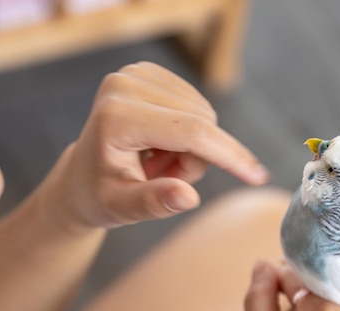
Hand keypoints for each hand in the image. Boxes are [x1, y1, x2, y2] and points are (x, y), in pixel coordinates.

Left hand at [40, 62, 269, 230]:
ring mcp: (136, 73)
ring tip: (158, 164)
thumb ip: (154, 203)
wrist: (81, 177)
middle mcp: (125, 84)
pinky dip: (188, 132)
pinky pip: (195, 105)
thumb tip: (187, 197)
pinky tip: (161, 146)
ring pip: (203, 114)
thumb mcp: (122, 209)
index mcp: (117, 117)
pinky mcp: (148, 72)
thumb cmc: (99, 196)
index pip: (192, 131)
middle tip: (165, 178)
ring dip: (193, 147)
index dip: (230, 155)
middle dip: (197, 159)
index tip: (258, 177)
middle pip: (202, 122)